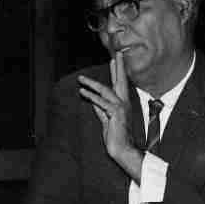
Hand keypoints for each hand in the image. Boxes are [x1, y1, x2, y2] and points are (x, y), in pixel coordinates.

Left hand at [78, 52, 142, 179]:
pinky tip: (83, 92)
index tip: (114, 58)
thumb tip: (92, 102)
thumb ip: (100, 110)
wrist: (122, 150)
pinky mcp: (115, 115)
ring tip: (81, 79)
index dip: (116, 71)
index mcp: (121, 104)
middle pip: (120, 81)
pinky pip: (102, 103)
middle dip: (118, 66)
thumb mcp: (105, 121)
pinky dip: (92, 97)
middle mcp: (123, 103)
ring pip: (106, 91)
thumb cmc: (115, 137)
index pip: (119, 84)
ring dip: (92, 84)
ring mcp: (120, 108)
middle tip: (116, 53)